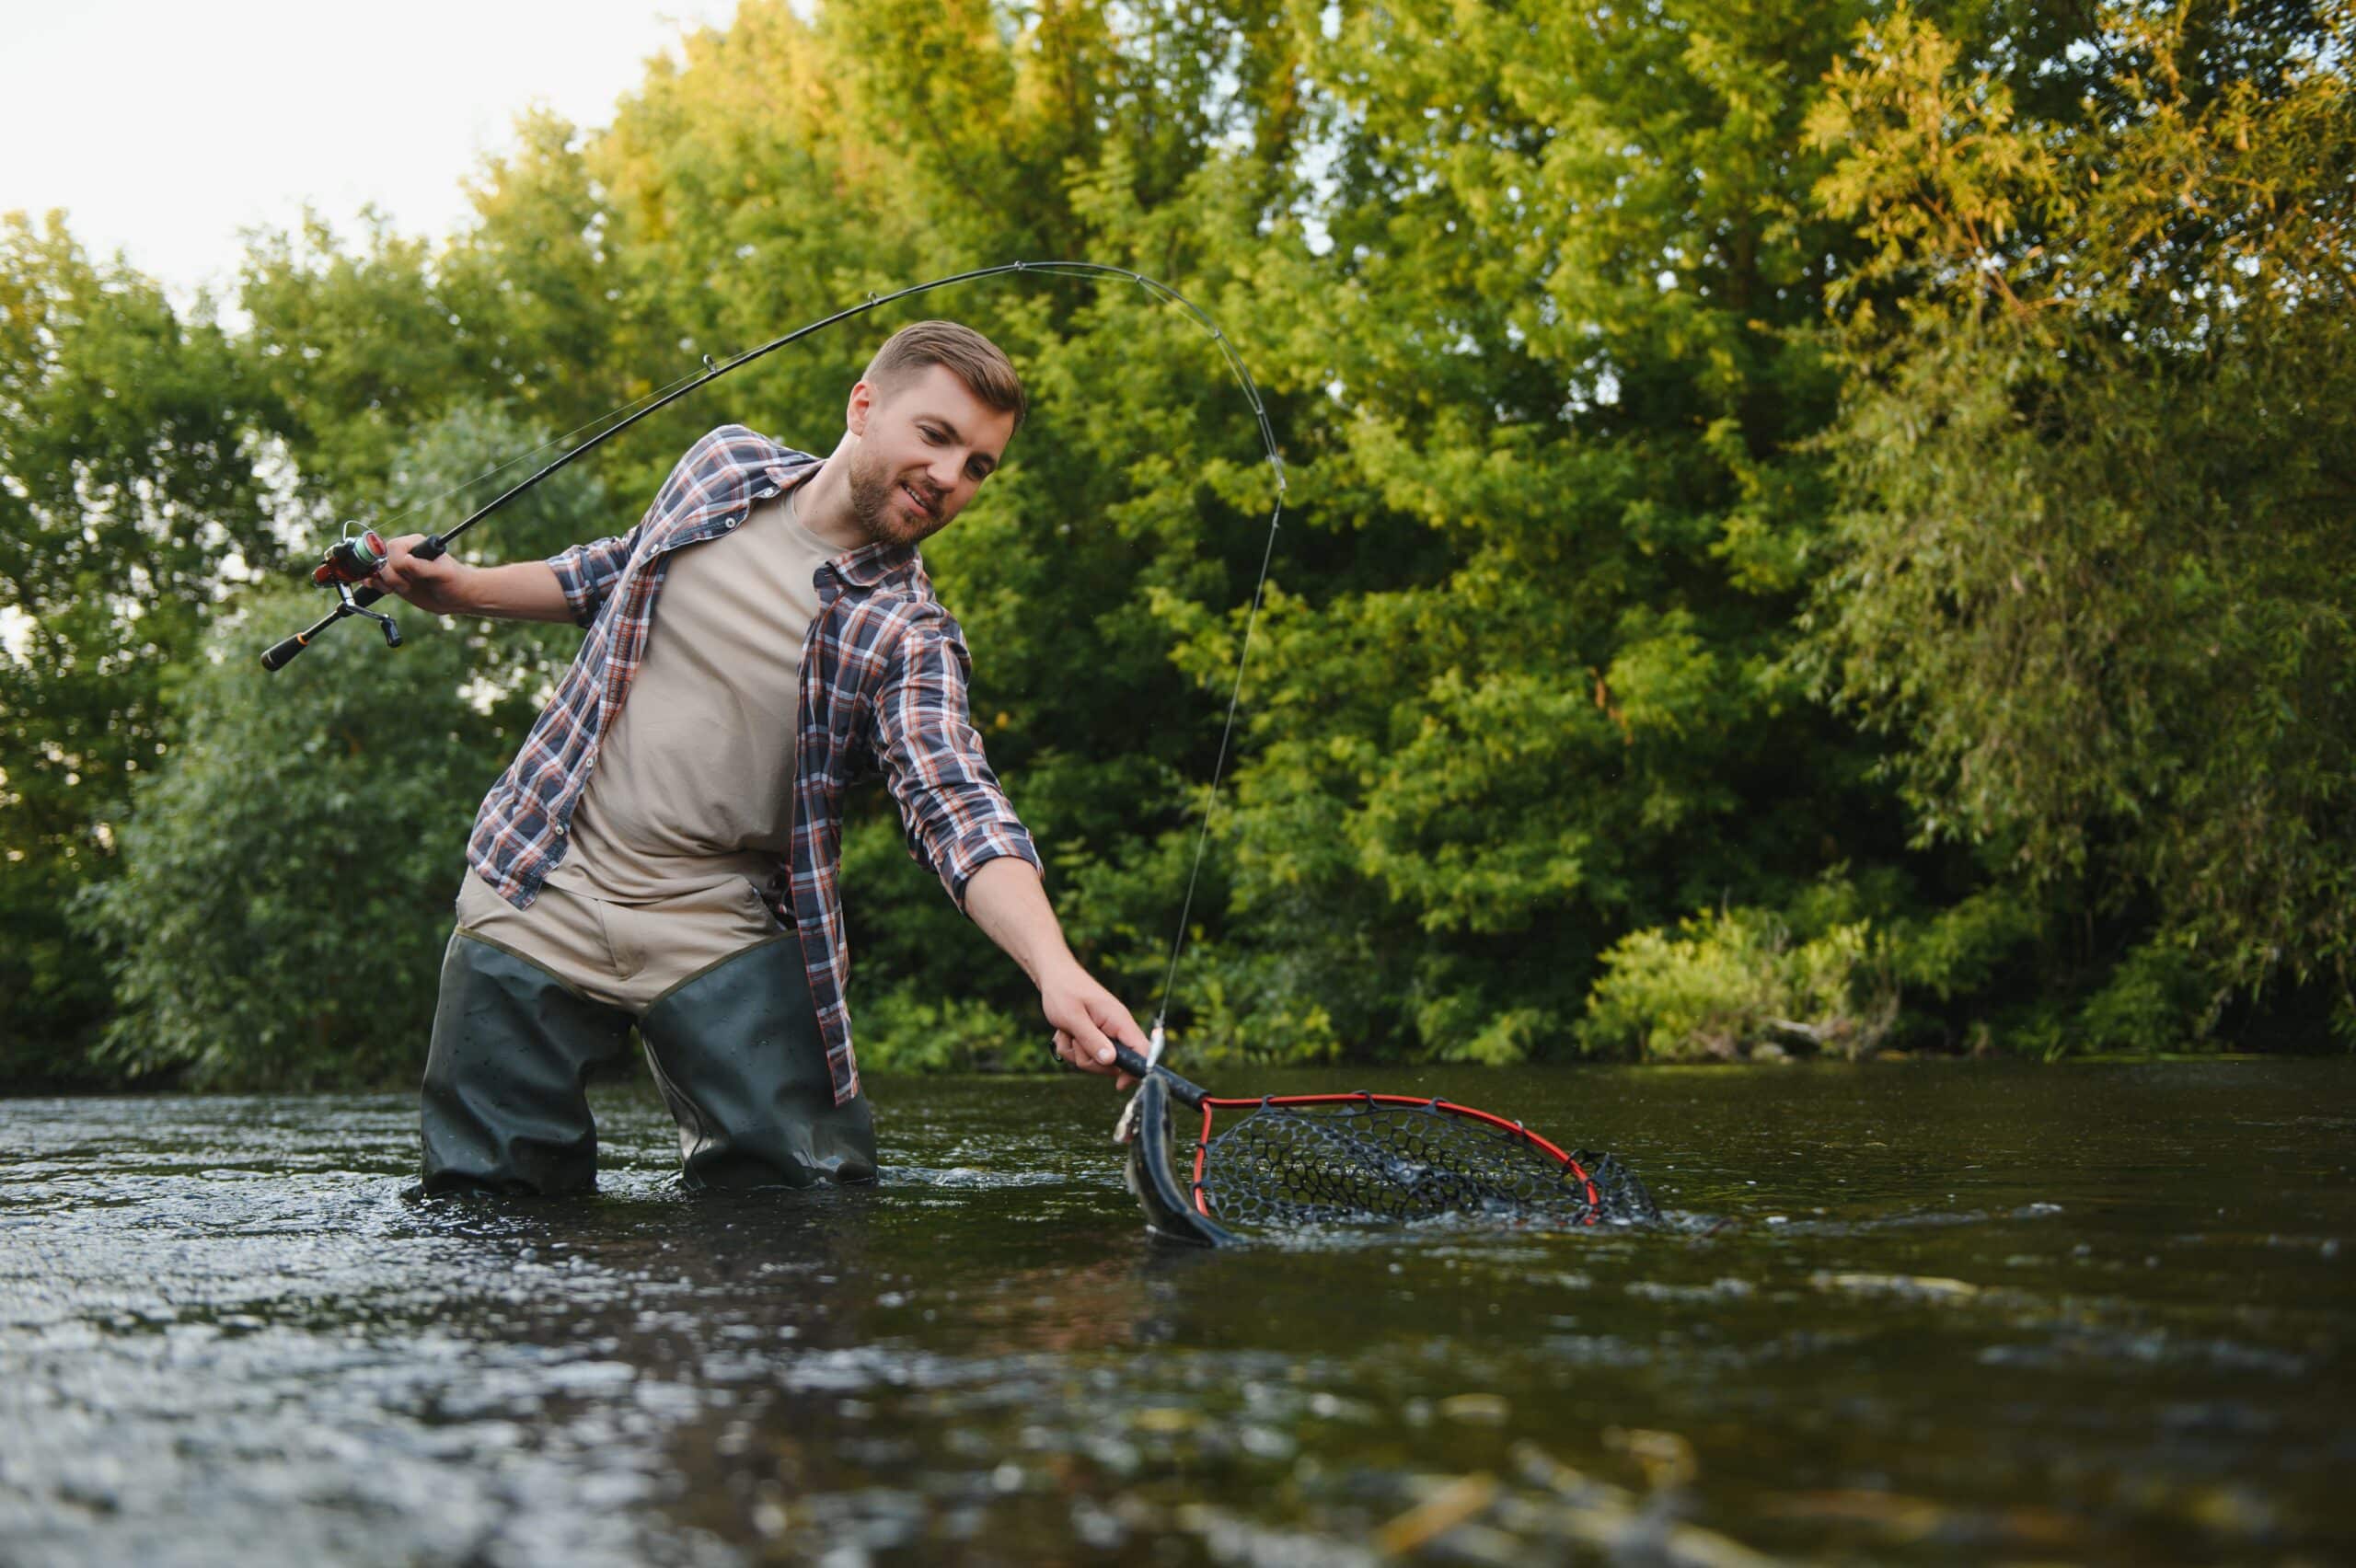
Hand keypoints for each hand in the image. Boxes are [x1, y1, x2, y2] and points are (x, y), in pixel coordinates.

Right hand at [369, 533, 473, 614]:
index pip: (393, 547)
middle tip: (407, 585)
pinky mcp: (395, 581)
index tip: (409, 573)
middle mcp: (404, 554)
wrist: (459, 598)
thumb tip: (405, 560)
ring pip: (377, 570)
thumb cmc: (456, 581)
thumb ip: (424, 567)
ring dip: (385, 582)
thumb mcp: (443, 574)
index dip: (397, 562)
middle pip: (381, 559)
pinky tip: (387, 590)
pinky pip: (376, 580)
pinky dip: (375, 585)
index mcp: (415, 544)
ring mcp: (398, 568)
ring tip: (404, 588)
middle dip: (390, 575)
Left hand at [1041, 961, 1146, 1089]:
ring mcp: (1106, 1033)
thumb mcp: (1073, 1018)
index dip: (1136, 1070)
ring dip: (1076, 1053)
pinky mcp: (1095, 1036)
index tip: (1119, 1085)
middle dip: (1090, 1060)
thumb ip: (1092, 1040)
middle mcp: (1117, 1028)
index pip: (1142, 1050)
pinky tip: (1064, 1032)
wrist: (1054, 977)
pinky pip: (1085, 1055)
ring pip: (1096, 1061)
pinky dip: (1071, 1048)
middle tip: (1074, 1042)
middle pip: (1115, 1064)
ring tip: (1067, 1032)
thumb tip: (1111, 1062)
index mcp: (1119, 1020)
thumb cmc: (1063, 992)